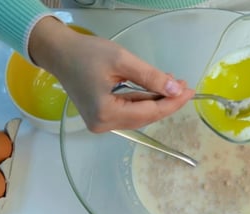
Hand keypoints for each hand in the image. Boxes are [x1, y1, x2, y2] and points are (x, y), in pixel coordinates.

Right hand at [29, 17, 193, 132]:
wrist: (59, 53)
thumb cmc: (87, 53)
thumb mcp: (122, 60)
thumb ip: (150, 77)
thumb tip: (175, 90)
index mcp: (106, 113)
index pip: (149, 112)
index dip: (172, 102)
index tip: (189, 91)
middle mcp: (104, 125)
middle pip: (145, 116)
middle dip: (166, 101)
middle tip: (183, 85)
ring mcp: (101, 124)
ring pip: (139, 115)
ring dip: (156, 100)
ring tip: (171, 84)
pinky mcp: (101, 118)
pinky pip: (129, 112)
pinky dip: (143, 101)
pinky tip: (155, 88)